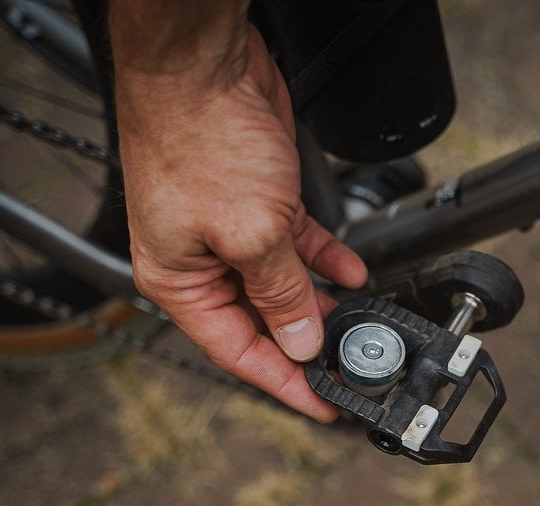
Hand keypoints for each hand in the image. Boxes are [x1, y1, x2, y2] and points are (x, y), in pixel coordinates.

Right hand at [114, 26, 366, 422]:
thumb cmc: (200, 139)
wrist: (205, 64)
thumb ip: (280, 294)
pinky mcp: (256, 201)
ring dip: (320, 303)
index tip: (323, 406)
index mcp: (179, 281)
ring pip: (282, 285)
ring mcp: (228, 231)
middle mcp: (200, 262)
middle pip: (261, 321)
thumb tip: (299, 340)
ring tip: (360, 324)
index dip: (284, 383)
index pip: (238, 352)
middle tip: (352, 364)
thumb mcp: (252, 235)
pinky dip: (325, 260)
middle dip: (306, 343)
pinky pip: (295, 246)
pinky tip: (354, 273)